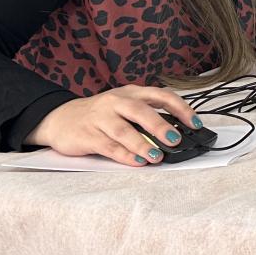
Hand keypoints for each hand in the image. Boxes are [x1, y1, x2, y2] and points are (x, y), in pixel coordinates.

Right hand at [26, 86, 202, 166]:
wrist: (59, 118)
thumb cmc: (101, 114)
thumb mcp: (124, 107)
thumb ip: (147, 116)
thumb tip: (178, 133)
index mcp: (131, 93)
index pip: (161, 95)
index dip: (181, 108)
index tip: (196, 123)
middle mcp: (116, 102)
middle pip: (141, 111)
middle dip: (161, 126)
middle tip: (176, 140)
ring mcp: (100, 118)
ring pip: (124, 131)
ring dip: (143, 144)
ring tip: (157, 156)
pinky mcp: (87, 135)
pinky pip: (109, 146)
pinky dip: (125, 155)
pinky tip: (138, 162)